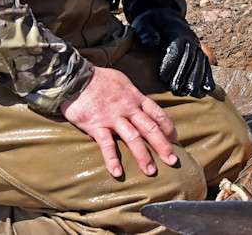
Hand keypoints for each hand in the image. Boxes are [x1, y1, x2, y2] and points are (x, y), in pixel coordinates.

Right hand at [60, 67, 178, 178]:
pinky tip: (118, 173)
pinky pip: (107, 145)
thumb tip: (139, 102)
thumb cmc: (99, 79)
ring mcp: (113, 118)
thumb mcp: (122, 81)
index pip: (157, 114)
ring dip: (143, 156)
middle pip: (150, 129)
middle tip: (172, 161)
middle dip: (163, 146)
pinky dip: (112, 160)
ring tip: (150, 171)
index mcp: (136, 98)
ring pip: (133, 139)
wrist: (75, 77)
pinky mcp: (97, 126)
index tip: (175, 140)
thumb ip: (132, 95)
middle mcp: (128, 109)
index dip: (168, 128)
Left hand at [131, 9, 215, 97]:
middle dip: (183, 74)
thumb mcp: (144, 24)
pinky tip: (207, 90)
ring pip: (201, 62)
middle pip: (190, 57)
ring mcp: (196, 45)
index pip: (176, 47)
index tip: (162, 78)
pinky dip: (208, 77)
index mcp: (175, 29)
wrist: (164, 17)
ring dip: (197, 78)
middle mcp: (189, 37)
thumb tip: (153, 42)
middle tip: (175, 90)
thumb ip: (146, 32)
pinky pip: (206, 64)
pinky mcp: (199, 52)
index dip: (171, 62)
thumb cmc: (151, 23)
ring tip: (192, 93)